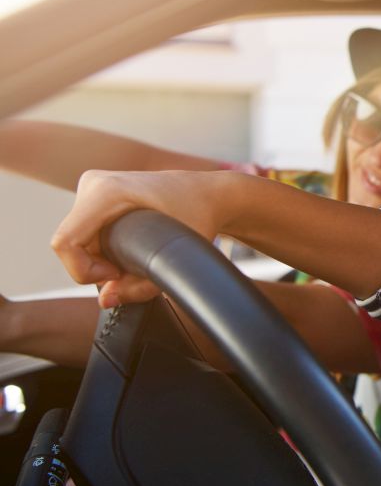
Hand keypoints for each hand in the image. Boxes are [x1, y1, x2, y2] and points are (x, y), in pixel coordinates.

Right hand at [50, 169, 226, 306]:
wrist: (209, 194)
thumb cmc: (198, 218)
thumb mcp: (176, 256)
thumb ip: (141, 286)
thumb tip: (105, 300)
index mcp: (106, 191)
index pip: (65, 242)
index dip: (85, 270)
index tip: (118, 274)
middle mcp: (93, 184)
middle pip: (73, 246)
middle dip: (97, 268)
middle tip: (134, 269)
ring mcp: (92, 188)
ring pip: (78, 242)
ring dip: (101, 259)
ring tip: (137, 256)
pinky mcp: (95, 196)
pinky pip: (85, 234)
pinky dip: (103, 250)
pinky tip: (130, 248)